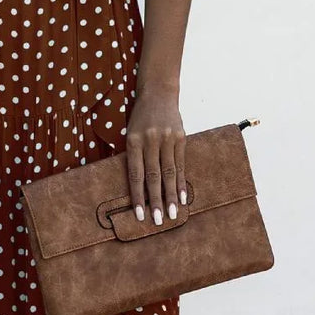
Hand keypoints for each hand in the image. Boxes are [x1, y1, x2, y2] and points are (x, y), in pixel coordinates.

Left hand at [125, 88, 187, 223]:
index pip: (135, 174)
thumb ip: (134, 156)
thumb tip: (136, 187)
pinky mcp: (181, 138)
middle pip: (153, 176)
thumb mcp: (130, 133)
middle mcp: (150, 141)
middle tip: (158, 221)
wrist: (159, 94)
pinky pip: (181, 164)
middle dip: (156, 201)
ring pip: (169, 173)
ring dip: (171, 196)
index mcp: (133, 141)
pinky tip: (183, 197)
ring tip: (173, 214)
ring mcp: (167, 139)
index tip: (139, 215)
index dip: (137, 196)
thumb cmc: (141, 118)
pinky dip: (181, 182)